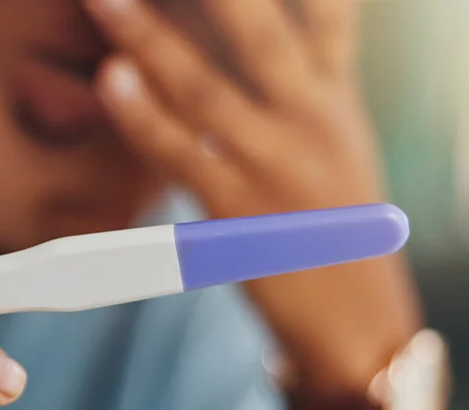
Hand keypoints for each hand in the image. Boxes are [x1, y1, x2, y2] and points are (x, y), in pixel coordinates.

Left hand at [86, 0, 424, 409]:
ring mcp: (275, 165)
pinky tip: (112, 81)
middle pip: (258, 31)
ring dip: (150, 37)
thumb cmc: (333, 224)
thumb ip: (309, 77)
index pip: (322, 10)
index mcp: (334, 95)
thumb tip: (256, 28)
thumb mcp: (338, 138)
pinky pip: (182, 155)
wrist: (356, 319)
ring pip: (206, 88)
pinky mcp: (238, 213)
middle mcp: (310, 119)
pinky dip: (144, 117)